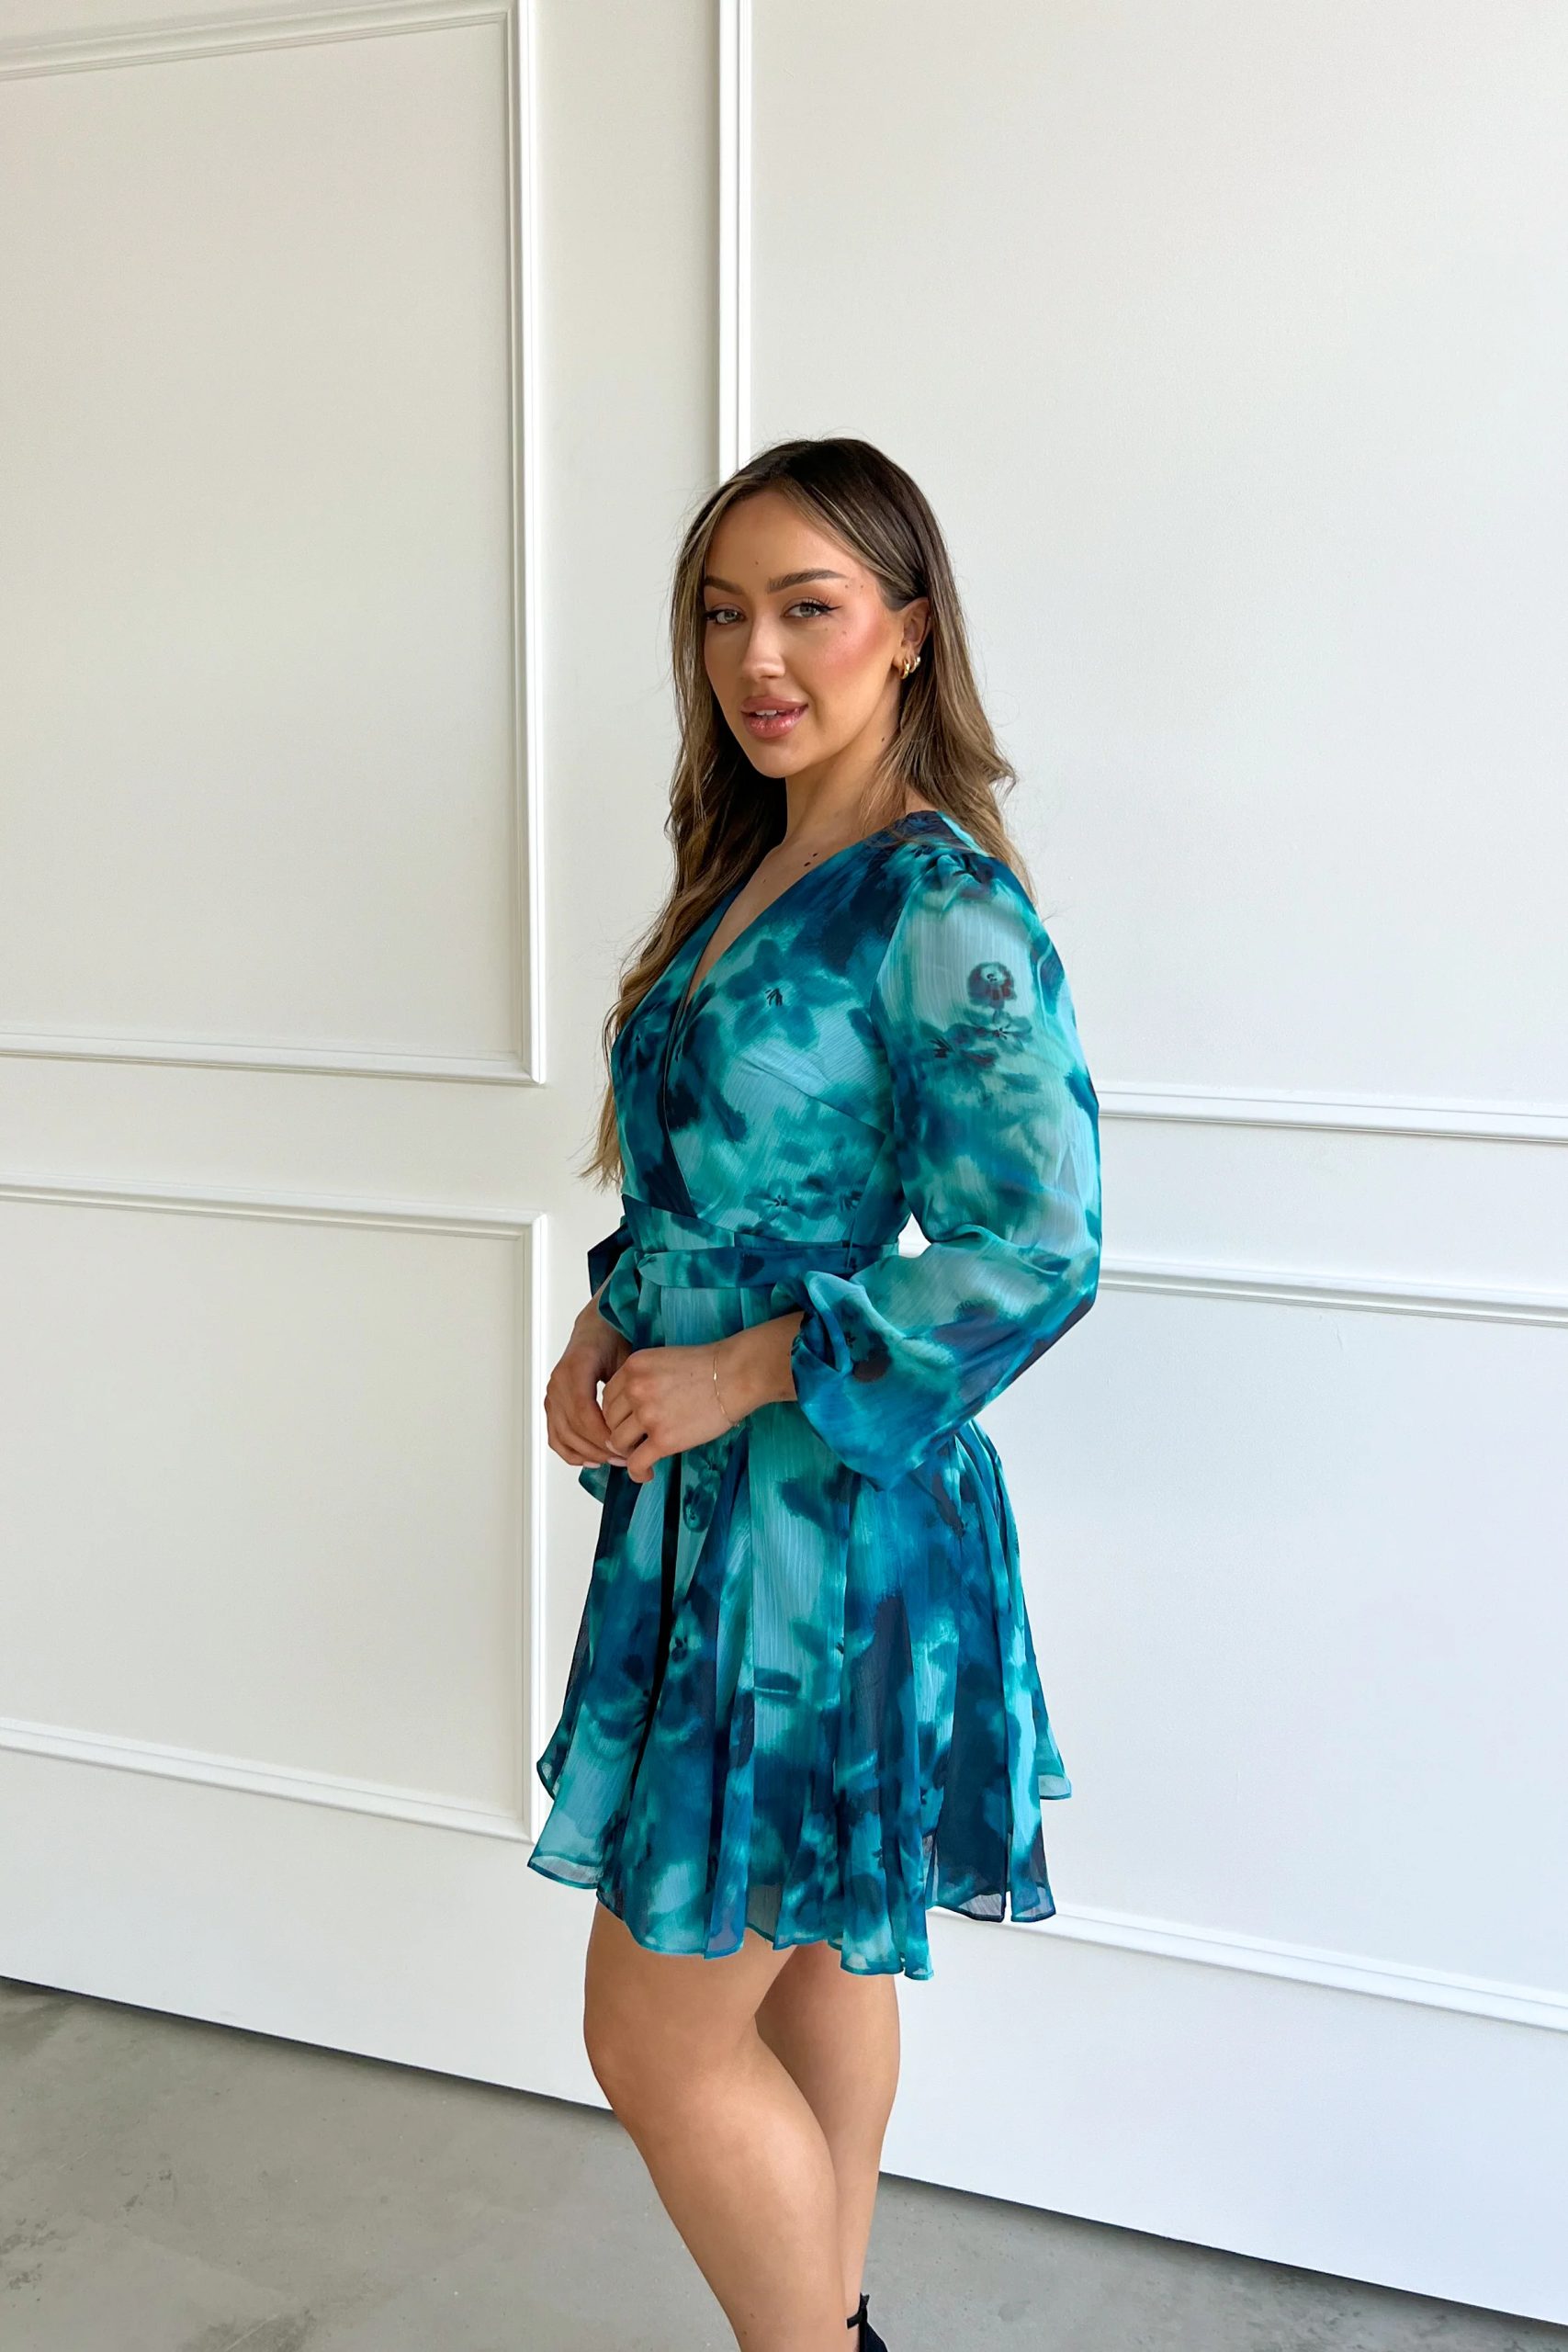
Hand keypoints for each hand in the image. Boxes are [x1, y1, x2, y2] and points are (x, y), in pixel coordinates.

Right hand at [543, 1306, 632, 1477]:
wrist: (596, 1328)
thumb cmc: (615, 1339)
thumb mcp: (627, 1356)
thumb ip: (629, 1386)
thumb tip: (641, 1421)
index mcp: (576, 1367)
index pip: (584, 1412)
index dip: (603, 1435)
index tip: (626, 1448)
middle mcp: (558, 1382)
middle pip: (573, 1428)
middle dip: (600, 1448)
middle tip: (626, 1459)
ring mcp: (552, 1394)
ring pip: (563, 1436)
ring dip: (588, 1453)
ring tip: (615, 1460)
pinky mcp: (552, 1405)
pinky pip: (555, 1436)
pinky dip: (571, 1453)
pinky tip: (592, 1460)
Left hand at [601, 1313, 803, 1484]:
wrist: (735, 1376)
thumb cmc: (708, 1367)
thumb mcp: (663, 1361)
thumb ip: (642, 1379)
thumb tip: (631, 1409)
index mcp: (633, 1367)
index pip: (607, 1397)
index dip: (615, 1414)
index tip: (626, 1423)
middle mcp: (635, 1389)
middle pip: (609, 1420)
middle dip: (619, 1433)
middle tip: (632, 1443)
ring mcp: (648, 1415)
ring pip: (618, 1442)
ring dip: (627, 1452)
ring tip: (640, 1456)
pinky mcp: (663, 1439)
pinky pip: (636, 1464)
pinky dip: (637, 1473)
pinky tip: (647, 1474)